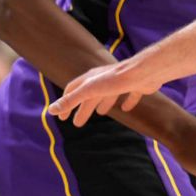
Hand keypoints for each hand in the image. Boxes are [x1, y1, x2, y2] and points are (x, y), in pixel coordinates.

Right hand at [49, 59, 163, 126]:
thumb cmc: (115, 80)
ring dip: (101, 104)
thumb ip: (71, 100)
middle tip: (78, 124)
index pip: (72, 91)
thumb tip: (51, 111)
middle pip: (89, 96)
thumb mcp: (89, 91)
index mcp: (90, 79)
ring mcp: (120, 82)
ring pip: (107, 95)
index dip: (65, 103)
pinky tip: (126, 109)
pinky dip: (126, 102)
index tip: (62, 117)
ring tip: (101, 114)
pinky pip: (130, 94)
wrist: (145, 71)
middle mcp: (103, 79)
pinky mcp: (136, 85)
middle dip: (82, 109)